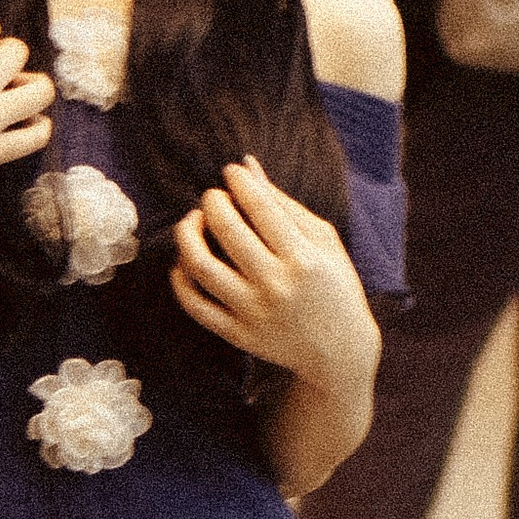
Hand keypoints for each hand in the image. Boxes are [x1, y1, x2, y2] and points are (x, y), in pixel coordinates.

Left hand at [172, 159, 377, 392]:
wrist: (339, 351)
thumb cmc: (334, 285)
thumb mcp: (323, 241)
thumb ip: (284, 204)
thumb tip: (247, 166)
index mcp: (304, 259)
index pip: (260, 207)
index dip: (239, 181)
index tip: (231, 172)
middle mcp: (276, 286)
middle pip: (226, 230)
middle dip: (213, 201)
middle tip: (214, 197)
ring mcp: (253, 313)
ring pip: (200, 265)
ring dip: (188, 233)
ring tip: (194, 221)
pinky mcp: (237, 334)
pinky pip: (193, 303)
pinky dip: (180, 276)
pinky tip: (186, 259)